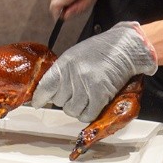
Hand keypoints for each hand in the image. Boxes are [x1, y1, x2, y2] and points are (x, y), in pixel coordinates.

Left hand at [31, 21, 157, 121]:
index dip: (39, 97)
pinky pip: (87, 115)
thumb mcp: (75, 55)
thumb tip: (50, 91)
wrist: (125, 48)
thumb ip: (62, 72)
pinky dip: (87, 114)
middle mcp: (73, 75)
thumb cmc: (100, 50)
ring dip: (76, 109)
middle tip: (73, 95)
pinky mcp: (101, 95)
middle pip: (58, 101)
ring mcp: (87, 86)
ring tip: (84, 99)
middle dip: (64, 100)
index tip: (37, 103)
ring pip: (71, 110)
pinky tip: (91, 106)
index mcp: (65, 63)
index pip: (46, 85)